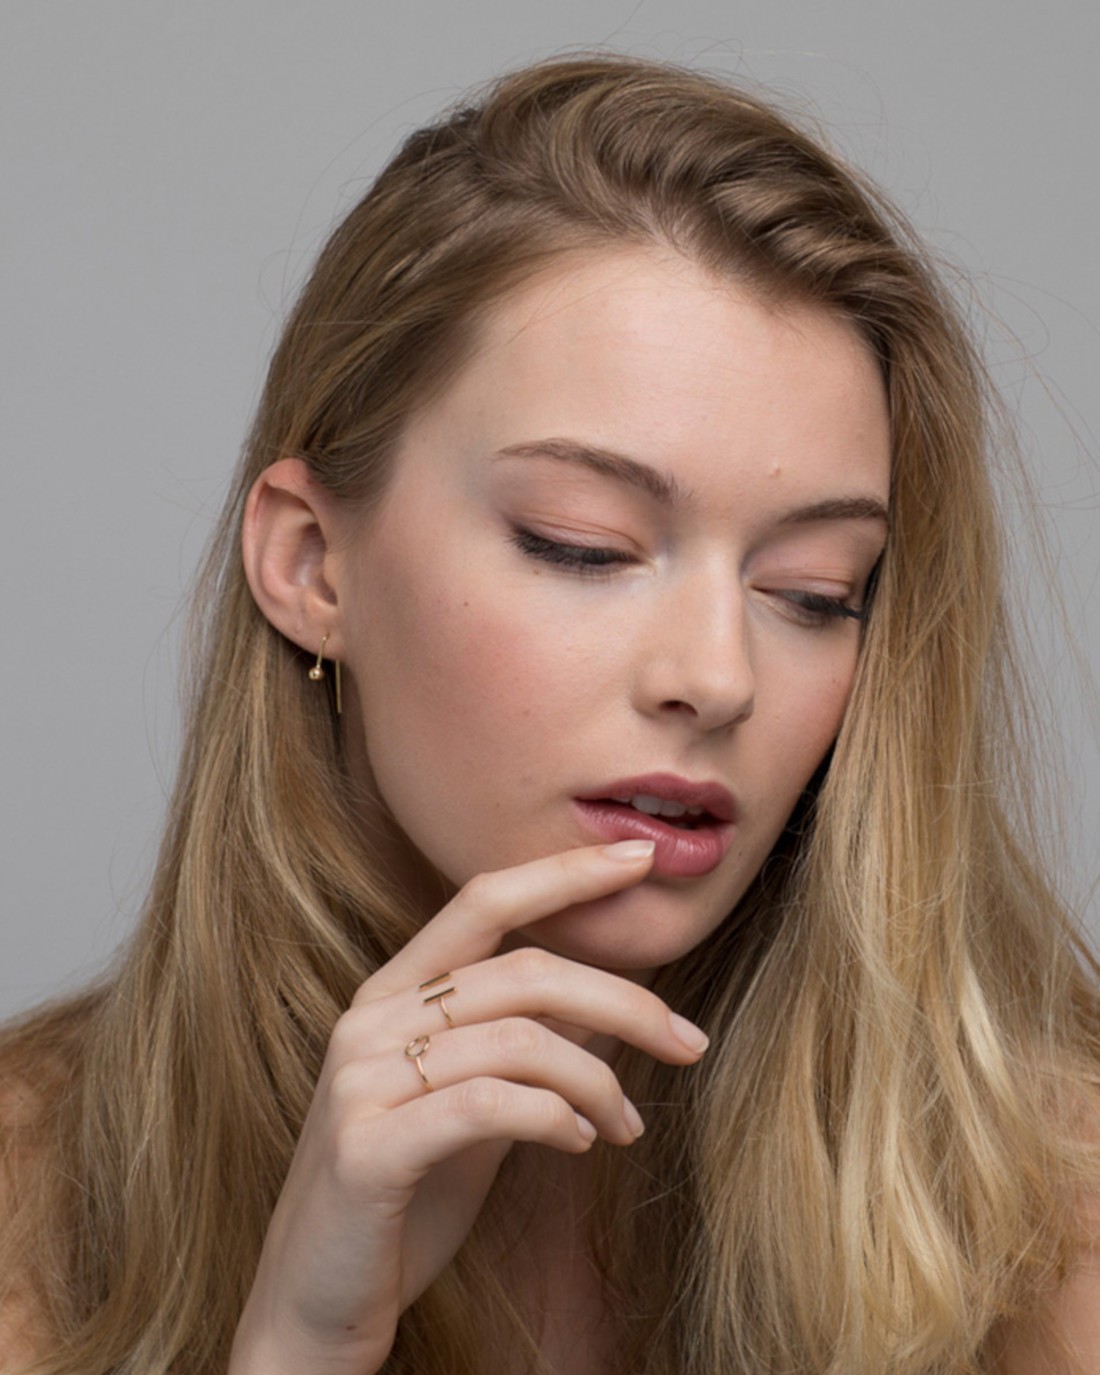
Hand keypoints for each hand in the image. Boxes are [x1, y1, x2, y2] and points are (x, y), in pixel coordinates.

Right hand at [229, 840, 709, 1374]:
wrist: (315, 1307)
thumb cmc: (405, 1201)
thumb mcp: (477, 1110)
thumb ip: (528, 1048)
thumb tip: (614, 1004)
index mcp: (393, 995)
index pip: (484, 899)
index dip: (565, 872)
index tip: (641, 858)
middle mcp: (370, 1020)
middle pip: (523, 970)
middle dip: (624, 1000)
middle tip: (689, 1042)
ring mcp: (361, 1080)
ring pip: (518, 1038)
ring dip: (598, 1080)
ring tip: (627, 1125)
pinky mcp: (367, 1148)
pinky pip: (488, 1105)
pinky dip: (555, 1117)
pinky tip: (582, 1143)